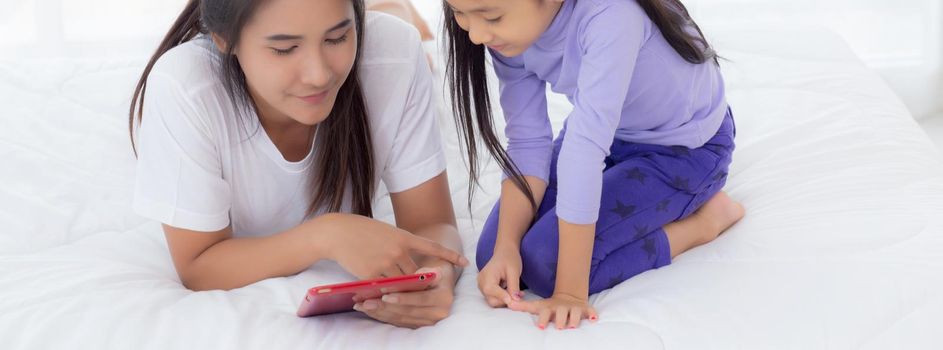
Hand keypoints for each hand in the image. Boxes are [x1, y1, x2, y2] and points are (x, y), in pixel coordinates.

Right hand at [316, 214, 467, 278]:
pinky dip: (386, 291)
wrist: (336, 233)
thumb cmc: (361, 231)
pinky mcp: (371, 275)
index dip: (450, 255)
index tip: (465, 262)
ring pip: (402, 283)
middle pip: (417, 274)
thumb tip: (413, 267)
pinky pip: (385, 289)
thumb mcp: (386, 232)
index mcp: (403, 236)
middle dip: (419, 282)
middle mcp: (398, 251)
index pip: (432, 247)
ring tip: (402, 291)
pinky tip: (383, 291)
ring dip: (403, 288)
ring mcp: (385, 264)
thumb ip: (401, 247)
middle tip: (425, 287)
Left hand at [353, 266, 456, 328]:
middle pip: (407, 311)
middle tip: (367, 301)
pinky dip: (380, 315)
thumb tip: (417, 276)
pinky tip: (366, 309)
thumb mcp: (434, 265)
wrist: (439, 278)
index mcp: (444, 299)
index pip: (420, 299)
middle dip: (385, 307)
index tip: (386, 295)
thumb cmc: (434, 268)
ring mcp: (426, 321)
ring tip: (362, 304)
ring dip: (379, 312)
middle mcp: (438, 313)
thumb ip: (427, 272)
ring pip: (399, 318)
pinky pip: (396, 321)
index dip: (403, 298)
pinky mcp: (416, 324)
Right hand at [477, 244, 523, 307]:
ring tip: (517, 293)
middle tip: (519, 296)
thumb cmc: (509, 258)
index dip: (504, 298)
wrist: (505, 251)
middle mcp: (481, 282)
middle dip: (506, 300)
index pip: (492, 292)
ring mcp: (482, 286)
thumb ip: (513, 287)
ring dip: (506, 299)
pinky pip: (494, 297)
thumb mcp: (514, 272)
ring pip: (493, 300)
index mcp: (486, 276)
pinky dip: (503, 297)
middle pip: (492, 300)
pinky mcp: (485, 288)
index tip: (516, 300)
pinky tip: (511, 291)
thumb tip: (515, 301)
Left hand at [508, 292, 598, 329]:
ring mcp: (574, 308)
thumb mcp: (537, 305)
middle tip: (560, 326)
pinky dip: (593, 314)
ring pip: (576, 313)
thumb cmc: (550, 306)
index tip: (540, 326)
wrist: (568, 296)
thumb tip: (509, 304)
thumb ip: (523, 306)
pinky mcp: (585, 309)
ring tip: (573, 325)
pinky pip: (591, 311)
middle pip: (562, 313)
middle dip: (561, 319)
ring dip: (575, 319)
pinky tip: (594, 319)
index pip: (545, 312)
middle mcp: (562, 308)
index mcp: (550, 308)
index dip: (543, 319)